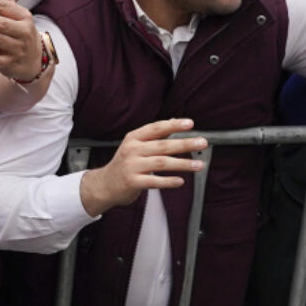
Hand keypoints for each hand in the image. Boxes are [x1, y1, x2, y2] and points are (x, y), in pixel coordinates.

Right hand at [78, 118, 205, 216]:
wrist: (104, 184)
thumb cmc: (124, 164)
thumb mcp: (135, 145)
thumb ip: (154, 135)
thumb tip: (175, 121)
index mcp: (133, 138)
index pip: (156, 128)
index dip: (173, 125)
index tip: (190, 123)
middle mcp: (132, 150)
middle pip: (162, 145)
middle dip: (184, 144)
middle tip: (202, 143)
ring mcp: (131, 166)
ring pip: (161, 163)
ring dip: (182, 164)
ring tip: (199, 165)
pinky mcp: (132, 182)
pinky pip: (154, 181)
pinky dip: (168, 181)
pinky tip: (181, 181)